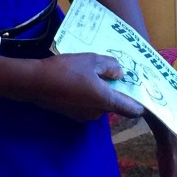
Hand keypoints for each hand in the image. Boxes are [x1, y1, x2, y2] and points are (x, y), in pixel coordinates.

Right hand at [29, 52, 143, 120]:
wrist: (35, 82)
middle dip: (116, 89)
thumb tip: (120, 74)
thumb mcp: (92, 60)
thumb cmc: (66, 70)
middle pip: (115, 103)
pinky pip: (89, 103)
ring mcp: (84, 115)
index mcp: (106, 101)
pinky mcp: (73, 114)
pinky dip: (90, 94)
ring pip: (101, 102)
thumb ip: (111, 66)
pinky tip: (81, 79)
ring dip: (101, 90)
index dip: (140, 103)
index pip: (132, 110)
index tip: (142, 92)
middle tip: (112, 71)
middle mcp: (98, 113)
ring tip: (94, 72)